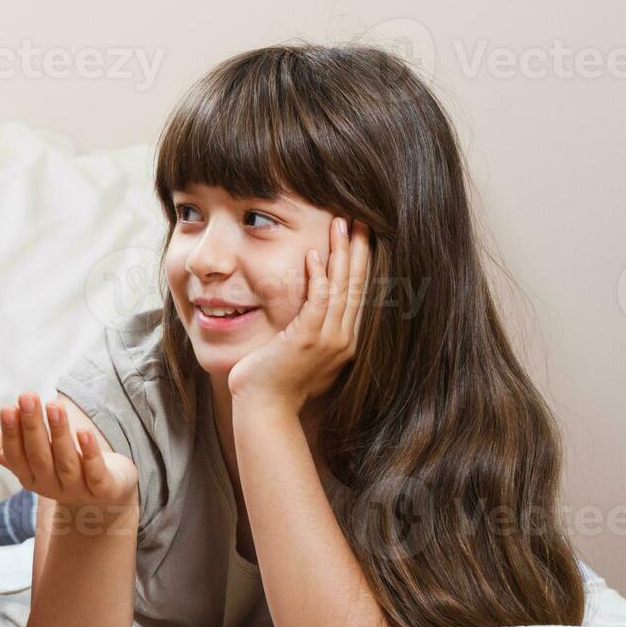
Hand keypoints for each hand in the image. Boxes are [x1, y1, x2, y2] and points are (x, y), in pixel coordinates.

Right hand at [0, 393, 137, 507]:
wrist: (105, 498)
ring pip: (66, 461)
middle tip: (28, 397)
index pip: (16, 455)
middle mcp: (51, 486)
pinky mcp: (104, 489)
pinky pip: (96, 472)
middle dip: (33, 427)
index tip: (8, 408)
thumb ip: (3, 446)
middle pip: (39, 456)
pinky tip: (84, 432)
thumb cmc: (63, 469)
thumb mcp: (32, 459)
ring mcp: (77, 490)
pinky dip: (90, 453)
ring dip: (59, 433)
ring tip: (54, 405)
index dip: (11, 433)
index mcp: (30, 477)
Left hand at [227, 217, 371, 411]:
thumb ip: (311, 329)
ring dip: (341, 253)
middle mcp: (343, 338)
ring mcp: (329, 339)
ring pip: (342, 287)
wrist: (264, 408)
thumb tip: (310, 311)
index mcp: (344, 339)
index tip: (360, 235)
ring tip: (342, 224)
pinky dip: (319, 276)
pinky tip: (315, 254)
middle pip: (357, 284)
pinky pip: (318, 300)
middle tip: (360, 219)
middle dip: (358, 249)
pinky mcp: (308, 339)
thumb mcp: (301, 351)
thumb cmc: (275, 381)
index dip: (360, 261)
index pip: (359, 292)